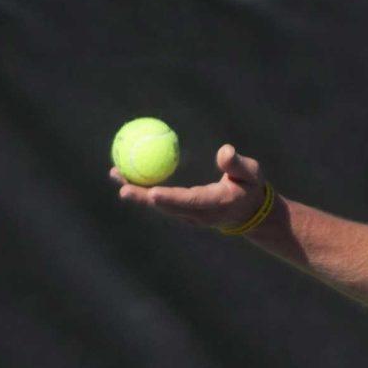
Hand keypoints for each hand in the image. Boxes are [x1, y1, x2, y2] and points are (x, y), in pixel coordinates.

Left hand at [112, 144, 269, 230]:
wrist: (248, 212)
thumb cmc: (250, 187)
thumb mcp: (252, 174)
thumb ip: (238, 164)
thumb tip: (225, 151)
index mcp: (215, 205)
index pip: (190, 202)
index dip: (171, 199)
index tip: (153, 193)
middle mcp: (197, 215)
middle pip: (166, 207)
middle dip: (143, 197)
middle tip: (122, 187)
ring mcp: (187, 215)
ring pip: (158, 205)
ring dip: (136, 191)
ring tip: (115, 173)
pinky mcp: (180, 211)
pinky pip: (158, 200)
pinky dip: (141, 188)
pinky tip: (126, 173)